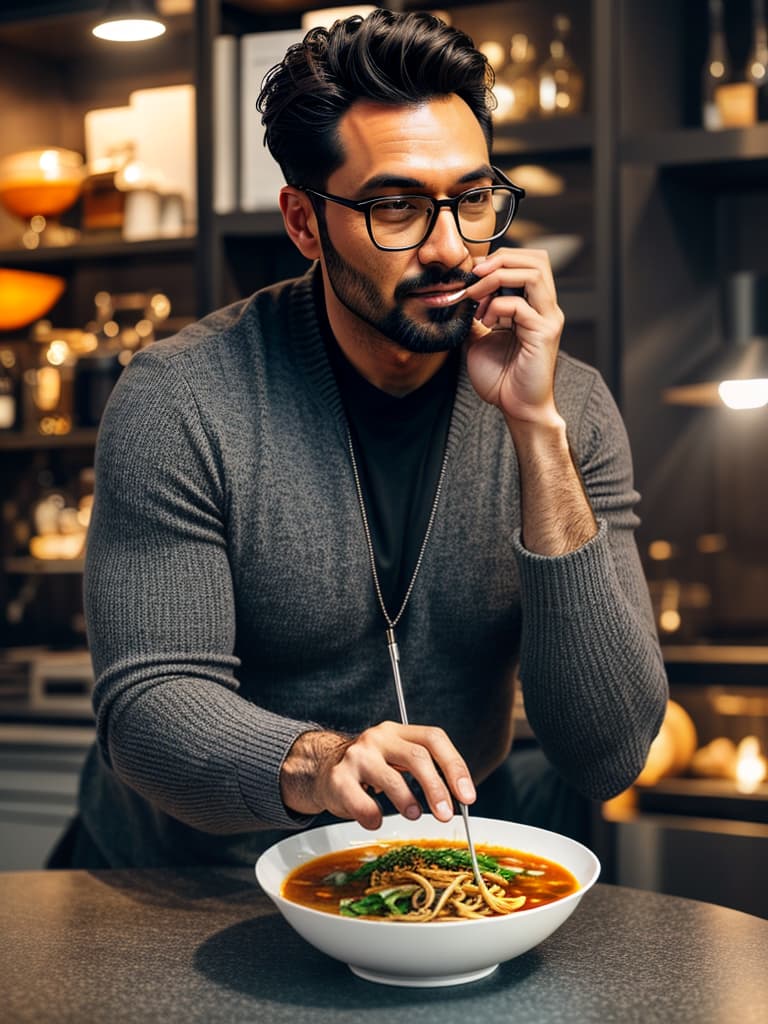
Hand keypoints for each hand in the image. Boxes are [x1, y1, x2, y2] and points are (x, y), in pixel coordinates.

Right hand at [280, 723, 475, 830]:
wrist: (323, 769)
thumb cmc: (371, 769)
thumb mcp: (398, 759)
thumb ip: (426, 771)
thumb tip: (461, 799)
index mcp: (398, 731)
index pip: (434, 739)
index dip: (455, 767)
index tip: (467, 796)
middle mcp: (378, 738)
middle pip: (417, 757)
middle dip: (436, 788)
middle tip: (446, 815)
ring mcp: (357, 756)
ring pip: (392, 779)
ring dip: (408, 802)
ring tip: (414, 814)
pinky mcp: (338, 778)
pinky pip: (362, 803)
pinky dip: (374, 817)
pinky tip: (375, 819)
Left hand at [463, 247, 564, 426]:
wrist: (516, 408)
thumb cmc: (502, 379)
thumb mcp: (479, 339)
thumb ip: (473, 316)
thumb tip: (457, 298)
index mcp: (533, 305)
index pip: (527, 262)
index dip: (499, 259)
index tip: (471, 275)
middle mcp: (545, 308)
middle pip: (536, 259)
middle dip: (500, 259)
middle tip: (475, 275)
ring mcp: (548, 319)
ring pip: (533, 273)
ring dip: (498, 277)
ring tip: (476, 295)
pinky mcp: (545, 333)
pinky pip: (521, 305)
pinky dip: (497, 306)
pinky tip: (485, 322)